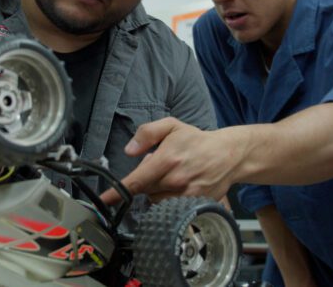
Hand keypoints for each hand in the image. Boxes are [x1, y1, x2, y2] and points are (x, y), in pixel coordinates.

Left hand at [100, 117, 241, 204]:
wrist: (229, 154)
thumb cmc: (197, 140)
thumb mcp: (171, 126)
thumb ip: (147, 133)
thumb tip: (129, 150)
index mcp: (167, 160)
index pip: (136, 181)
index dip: (117, 193)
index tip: (104, 200)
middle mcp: (175, 180)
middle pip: (144, 190)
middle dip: (144, 180)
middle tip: (158, 167)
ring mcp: (186, 195)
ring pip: (156, 200)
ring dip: (156, 190)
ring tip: (170, 175)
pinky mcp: (194, 204)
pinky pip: (171, 207)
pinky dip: (168, 198)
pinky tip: (178, 186)